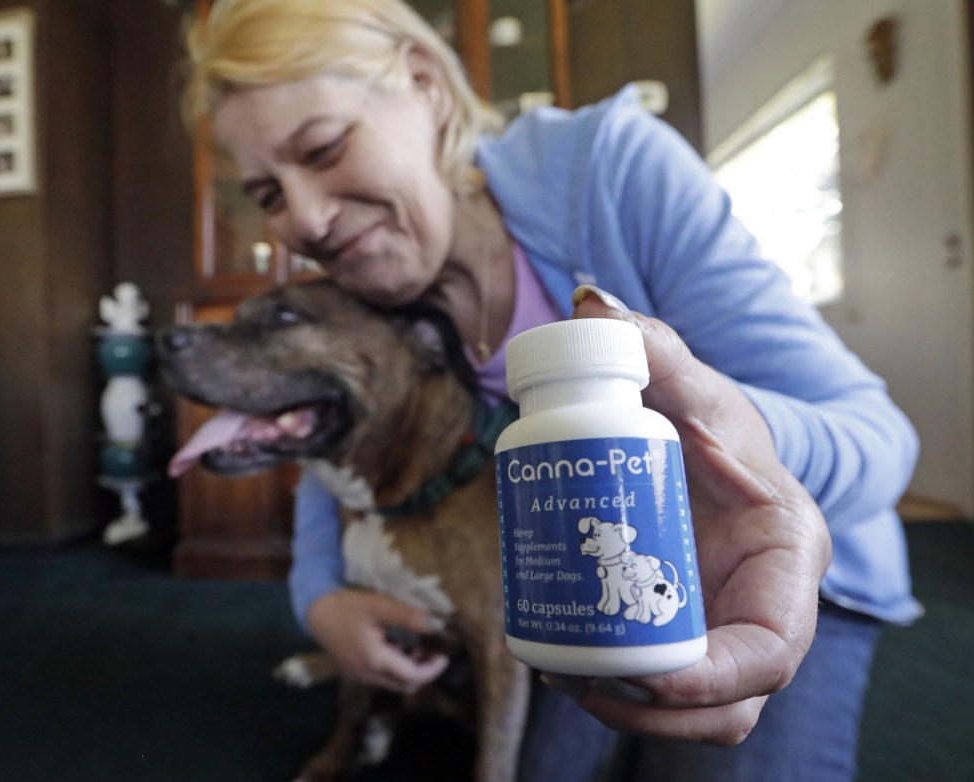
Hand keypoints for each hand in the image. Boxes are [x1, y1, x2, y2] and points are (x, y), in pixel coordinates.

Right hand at [307, 588, 449, 692]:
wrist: (317, 610)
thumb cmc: (348, 606)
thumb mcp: (379, 605)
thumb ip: (407, 616)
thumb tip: (435, 624)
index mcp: (374, 659)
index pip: (411, 676)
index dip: (431, 670)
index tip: (444, 657)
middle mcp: (366, 674)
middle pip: (403, 685)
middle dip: (422, 672)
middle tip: (433, 653)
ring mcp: (358, 676)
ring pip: (391, 683)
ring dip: (408, 670)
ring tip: (416, 647)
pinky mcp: (353, 672)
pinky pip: (379, 678)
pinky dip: (394, 668)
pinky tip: (397, 647)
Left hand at [556, 285, 831, 744]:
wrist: (702, 445)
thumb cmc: (714, 422)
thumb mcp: (692, 386)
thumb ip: (653, 348)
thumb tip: (591, 308)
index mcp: (785, 556)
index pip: (773, 648)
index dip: (713, 676)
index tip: (643, 670)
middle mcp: (761, 604)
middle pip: (728, 699)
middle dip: (655, 705)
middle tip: (576, 673)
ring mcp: (722, 624)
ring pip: (693, 706)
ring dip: (629, 707)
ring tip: (560, 672)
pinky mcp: (684, 629)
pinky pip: (660, 678)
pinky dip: (616, 687)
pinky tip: (562, 658)